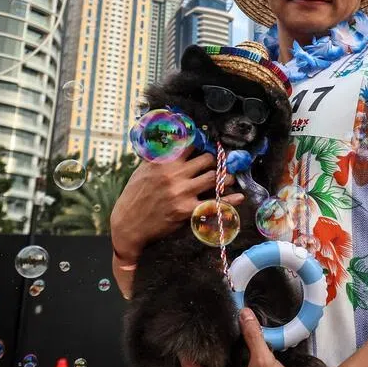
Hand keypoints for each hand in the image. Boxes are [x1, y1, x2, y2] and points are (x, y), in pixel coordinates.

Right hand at [110, 153, 241, 260]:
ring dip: (226, 177)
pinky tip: (239, 197)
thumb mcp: (143, 170)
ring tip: (230, 178)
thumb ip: (159, 156)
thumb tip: (173, 141)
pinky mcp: (187, 211)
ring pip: (214, 178)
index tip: (209, 143)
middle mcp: (174, 174)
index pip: (190, 143)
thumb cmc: (134, 196)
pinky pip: (214, 204)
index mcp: (163, 162)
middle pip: (207, 159)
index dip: (202, 142)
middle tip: (221, 164)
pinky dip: (230, 200)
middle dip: (216, 161)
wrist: (128, 224)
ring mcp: (182, 192)